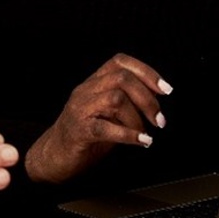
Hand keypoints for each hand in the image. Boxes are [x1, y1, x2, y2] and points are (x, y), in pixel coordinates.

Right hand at [26, 53, 170, 183]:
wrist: (53, 155)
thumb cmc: (84, 134)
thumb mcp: (107, 112)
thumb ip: (126, 103)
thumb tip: (156, 104)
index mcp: (93, 83)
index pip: (120, 62)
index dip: (146, 72)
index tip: (165, 90)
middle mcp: (85, 91)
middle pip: (121, 78)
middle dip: (147, 99)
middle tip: (159, 119)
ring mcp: (80, 109)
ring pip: (115, 99)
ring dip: (138, 118)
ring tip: (145, 133)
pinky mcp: (78, 131)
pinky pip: (105, 128)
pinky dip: (129, 135)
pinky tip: (141, 141)